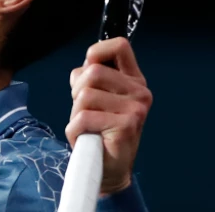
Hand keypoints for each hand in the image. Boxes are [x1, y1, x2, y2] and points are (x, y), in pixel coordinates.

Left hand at [66, 37, 152, 194]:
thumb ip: (90, 78)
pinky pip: (83, 118)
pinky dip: (75, 130)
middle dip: (76, 91)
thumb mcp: (95, 98)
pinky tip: (86, 139)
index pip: (120, 46)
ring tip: (87, 126)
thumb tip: (82, 67)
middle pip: (92, 72)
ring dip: (75, 113)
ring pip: (84, 95)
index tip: (87, 68)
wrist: (109, 169)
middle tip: (83, 110)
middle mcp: (139, 92)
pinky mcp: (126, 126)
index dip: (97, 51)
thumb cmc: (99, 130)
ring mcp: (135, 109)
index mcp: (133, 80)